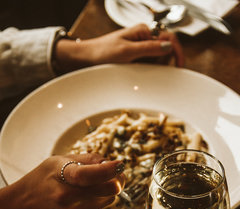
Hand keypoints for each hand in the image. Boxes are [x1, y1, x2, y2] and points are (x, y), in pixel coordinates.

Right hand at [1, 153, 124, 208]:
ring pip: (107, 200)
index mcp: (62, 176)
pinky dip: (97, 203)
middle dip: (117, 181)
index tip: (120, 165)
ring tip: (90, 187)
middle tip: (117, 175)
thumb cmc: (41, 180)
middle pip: (108, 190)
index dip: (108, 170)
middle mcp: (66, 196)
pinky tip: (82, 199)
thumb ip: (86, 160)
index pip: (89, 174)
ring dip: (106, 192)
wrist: (21, 208)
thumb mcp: (58, 161)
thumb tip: (111, 162)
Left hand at [54, 24, 183, 72]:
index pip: (169, 39)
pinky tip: (140, 73)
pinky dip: (149, 69)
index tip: (180, 65)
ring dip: (156, 66)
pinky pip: (149, 63)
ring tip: (141, 71)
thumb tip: (169, 47)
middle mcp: (144, 37)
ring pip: (158, 58)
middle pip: (165, 50)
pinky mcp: (136, 57)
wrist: (87, 58)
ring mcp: (140, 47)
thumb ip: (149, 48)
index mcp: (143, 31)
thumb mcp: (127, 51)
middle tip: (154, 71)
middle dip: (164, 61)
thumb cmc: (103, 52)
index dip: (177, 52)